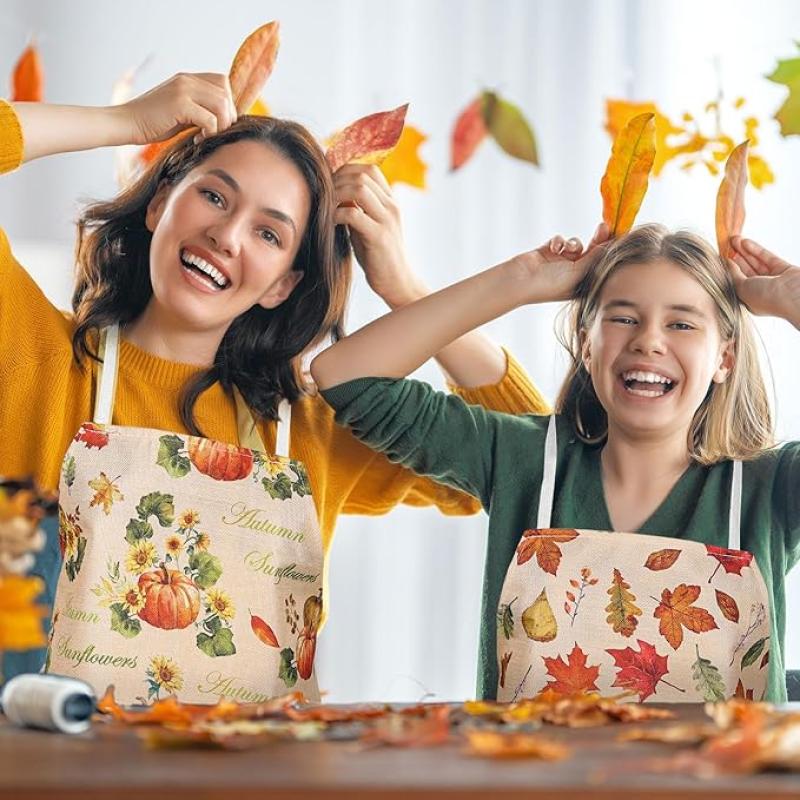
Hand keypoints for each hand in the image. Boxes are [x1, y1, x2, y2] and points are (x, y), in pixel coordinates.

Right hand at [123, 73, 237, 144]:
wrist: (126, 124)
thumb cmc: (153, 123)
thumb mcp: (181, 112)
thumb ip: (200, 109)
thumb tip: (225, 119)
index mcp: (187, 79)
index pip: (222, 82)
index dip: (227, 104)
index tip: (218, 123)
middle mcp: (187, 80)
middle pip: (226, 94)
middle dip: (227, 118)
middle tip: (214, 133)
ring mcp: (183, 89)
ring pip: (222, 105)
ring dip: (220, 126)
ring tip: (206, 136)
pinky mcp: (180, 104)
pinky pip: (210, 119)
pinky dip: (209, 133)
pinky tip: (197, 140)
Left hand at [333, 164, 422, 307]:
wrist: (398, 282)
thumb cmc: (379, 256)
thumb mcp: (369, 226)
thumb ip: (358, 209)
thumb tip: (333, 194)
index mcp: (390, 202)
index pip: (370, 169)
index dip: (346, 170)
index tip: (329, 182)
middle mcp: (392, 206)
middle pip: (362, 174)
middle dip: (337, 180)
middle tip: (324, 195)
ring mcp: (387, 220)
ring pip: (359, 189)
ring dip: (336, 194)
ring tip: (326, 207)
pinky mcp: (379, 237)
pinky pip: (353, 214)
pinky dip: (337, 214)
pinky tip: (331, 223)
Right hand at [512, 223, 611, 302]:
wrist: (520, 280)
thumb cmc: (550, 283)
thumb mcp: (579, 271)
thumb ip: (596, 256)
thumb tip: (613, 244)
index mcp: (583, 283)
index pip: (601, 263)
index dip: (609, 249)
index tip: (619, 235)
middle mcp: (574, 274)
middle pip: (592, 252)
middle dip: (597, 239)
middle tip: (604, 226)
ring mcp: (561, 263)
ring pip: (577, 245)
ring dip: (573, 243)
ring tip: (568, 248)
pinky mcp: (549, 253)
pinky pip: (561, 241)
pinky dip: (559, 242)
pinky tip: (554, 248)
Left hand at [729, 237, 799, 325]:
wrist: (794, 296)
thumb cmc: (767, 299)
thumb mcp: (742, 288)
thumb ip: (733, 275)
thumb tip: (727, 263)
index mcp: (749, 300)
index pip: (736, 281)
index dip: (728, 268)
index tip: (720, 256)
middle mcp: (761, 290)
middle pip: (745, 270)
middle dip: (736, 256)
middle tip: (726, 243)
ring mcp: (774, 280)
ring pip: (756, 262)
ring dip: (744, 250)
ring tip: (733, 239)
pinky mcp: (784, 269)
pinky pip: (767, 258)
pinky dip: (756, 250)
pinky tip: (745, 242)